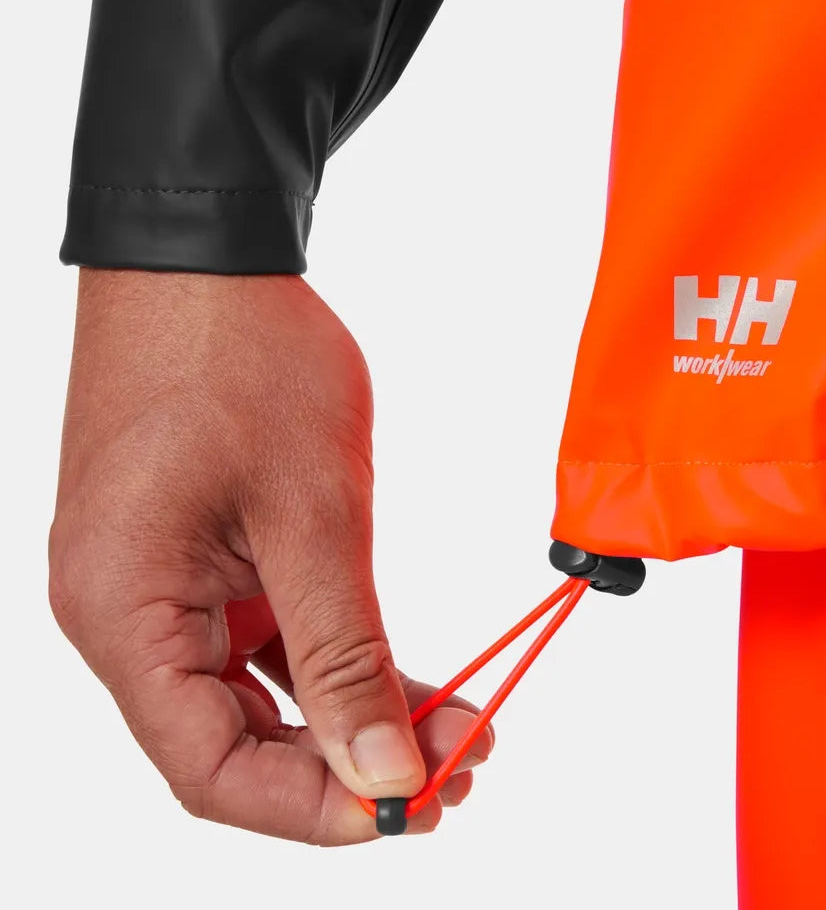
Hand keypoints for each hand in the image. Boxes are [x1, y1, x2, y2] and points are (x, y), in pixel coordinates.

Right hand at [49, 269, 491, 842]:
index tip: (412, 807)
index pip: (210, 770)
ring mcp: (163, 584)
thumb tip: (381, 772)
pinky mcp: (200, 553)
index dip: (314, 808)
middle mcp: (129, 615)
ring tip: (454, 729)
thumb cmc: (244, 362)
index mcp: (125, 614)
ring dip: (353, 715)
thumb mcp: (311, 515)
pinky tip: (409, 676)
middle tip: (458, 764)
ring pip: (260, 694)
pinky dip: (335, 661)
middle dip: (351, 762)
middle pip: (236, 741)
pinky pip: (265, 636)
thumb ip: (343, 653)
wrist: (209, 258)